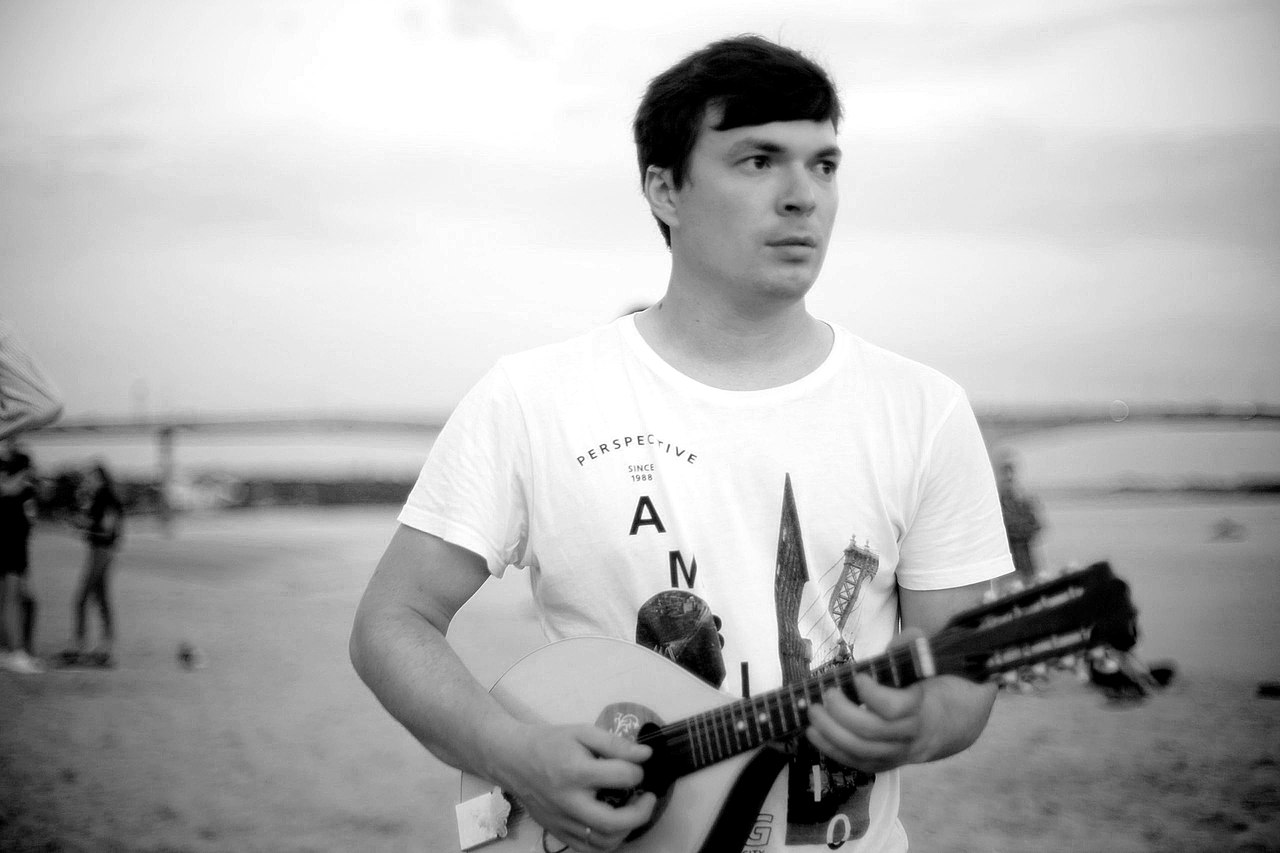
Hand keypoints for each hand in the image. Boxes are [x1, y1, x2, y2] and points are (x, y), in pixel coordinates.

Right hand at [493, 723, 657, 851]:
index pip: (622, 777)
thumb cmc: (550, 742)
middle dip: (641, 812)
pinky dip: (607, 841)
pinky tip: (613, 824)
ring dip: (626, 830)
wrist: (512, 759)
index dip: (638, 770)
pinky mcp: (557, 832)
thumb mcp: (583, 732)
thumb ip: (615, 743)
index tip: (639, 765)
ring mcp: (562, 821)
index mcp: (576, 771)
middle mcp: (569, 802)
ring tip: (632, 811)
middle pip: (614, 822)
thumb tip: (645, 755)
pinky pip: (588, 848)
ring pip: (603, 842)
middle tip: (649, 798)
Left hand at [805, 663, 996, 773]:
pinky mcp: (881, 764)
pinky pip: (854, 762)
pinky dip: (830, 748)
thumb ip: (912, 649)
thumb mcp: (926, 663)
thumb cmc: (926, 686)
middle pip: (871, 732)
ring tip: (812, 711)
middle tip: (827, 693)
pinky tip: (812, 732)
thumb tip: (900, 642)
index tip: (858, 677)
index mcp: (922, 708)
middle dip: (843, 712)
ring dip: (830, 731)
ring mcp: (895, 754)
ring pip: (860, 750)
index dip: (873, 694)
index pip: (895, 709)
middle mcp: (910, 737)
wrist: (945, 723)